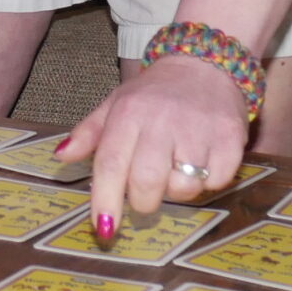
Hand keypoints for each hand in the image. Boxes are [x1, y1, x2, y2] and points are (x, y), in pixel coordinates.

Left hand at [57, 55, 249, 238]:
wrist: (206, 62)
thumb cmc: (155, 93)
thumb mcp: (117, 103)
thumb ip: (89, 132)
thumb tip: (61, 156)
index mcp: (129, 113)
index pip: (110, 164)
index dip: (105, 201)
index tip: (104, 228)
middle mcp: (162, 120)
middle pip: (147, 183)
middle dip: (144, 201)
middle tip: (146, 196)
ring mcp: (198, 128)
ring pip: (184, 187)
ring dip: (179, 190)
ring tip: (178, 170)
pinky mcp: (230, 136)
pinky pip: (217, 181)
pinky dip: (210, 180)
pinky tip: (204, 161)